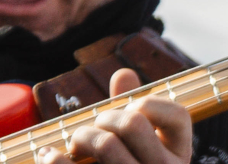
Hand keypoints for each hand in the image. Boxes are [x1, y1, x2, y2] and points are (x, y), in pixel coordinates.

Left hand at [37, 68, 193, 163]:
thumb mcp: (137, 147)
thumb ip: (132, 111)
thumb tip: (126, 72)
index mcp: (178, 157)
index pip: (178, 114)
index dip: (149, 103)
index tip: (132, 112)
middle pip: (130, 122)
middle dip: (102, 118)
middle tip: (93, 132)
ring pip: (104, 142)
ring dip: (80, 136)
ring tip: (76, 147)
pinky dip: (54, 159)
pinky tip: (49, 156)